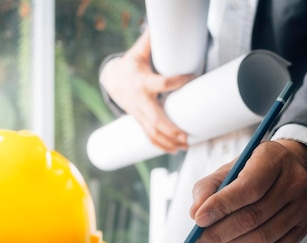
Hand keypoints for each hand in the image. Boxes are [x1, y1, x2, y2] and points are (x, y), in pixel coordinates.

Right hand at [100, 30, 195, 152]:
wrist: (113, 80)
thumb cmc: (131, 65)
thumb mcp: (138, 53)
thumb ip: (149, 43)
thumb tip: (158, 27)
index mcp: (142, 83)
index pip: (162, 83)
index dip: (178, 80)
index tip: (193, 76)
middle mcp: (140, 102)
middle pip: (156, 120)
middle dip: (171, 130)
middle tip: (187, 137)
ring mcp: (139, 114)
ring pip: (153, 133)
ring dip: (168, 142)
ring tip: (184, 146)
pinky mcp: (140, 121)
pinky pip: (149, 137)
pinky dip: (161, 146)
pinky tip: (173, 151)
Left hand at [188, 139, 306, 242]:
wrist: (290, 168)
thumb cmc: (255, 169)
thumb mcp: (229, 168)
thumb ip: (208, 188)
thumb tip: (196, 214)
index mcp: (273, 159)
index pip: (248, 188)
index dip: (221, 206)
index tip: (199, 220)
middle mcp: (293, 182)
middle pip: (254, 217)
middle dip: (220, 234)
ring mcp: (302, 207)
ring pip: (264, 237)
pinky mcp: (303, 227)